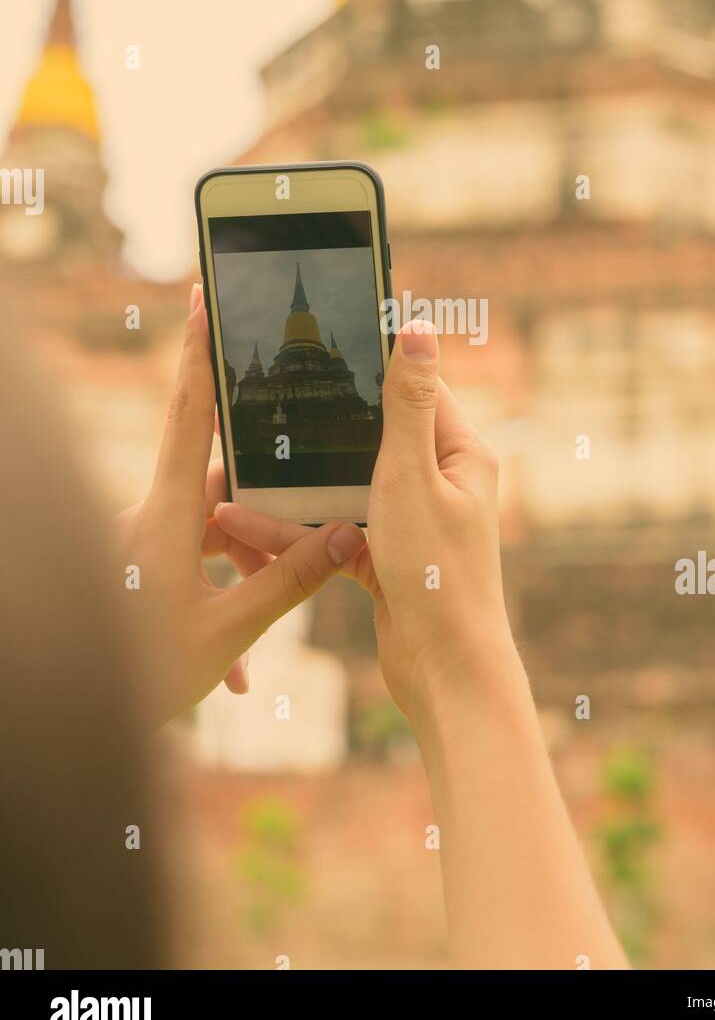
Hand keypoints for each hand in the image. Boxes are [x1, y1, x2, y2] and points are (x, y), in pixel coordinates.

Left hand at [117, 284, 365, 723]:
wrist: (67, 721)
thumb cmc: (136, 674)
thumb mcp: (225, 631)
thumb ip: (288, 581)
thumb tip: (343, 535)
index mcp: (167, 516)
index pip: (191, 414)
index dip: (201, 354)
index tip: (205, 298)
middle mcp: (148, 519)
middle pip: (220, 490)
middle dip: (263, 521)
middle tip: (299, 547)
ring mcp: (137, 548)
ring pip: (207, 537)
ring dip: (241, 579)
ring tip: (255, 653)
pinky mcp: (133, 575)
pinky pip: (186, 570)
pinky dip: (215, 606)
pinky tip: (235, 674)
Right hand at [215, 320, 516, 726]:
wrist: (444, 672)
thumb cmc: (437, 572)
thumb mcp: (411, 476)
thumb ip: (406, 404)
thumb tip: (420, 326)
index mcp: (458, 453)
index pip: (413, 388)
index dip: (368, 363)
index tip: (317, 341)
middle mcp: (438, 481)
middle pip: (367, 438)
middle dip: (312, 432)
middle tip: (257, 407)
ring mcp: (410, 520)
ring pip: (340, 488)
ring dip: (287, 490)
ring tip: (227, 481)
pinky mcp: (384, 556)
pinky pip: (331, 531)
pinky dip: (292, 532)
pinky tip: (239, 528)